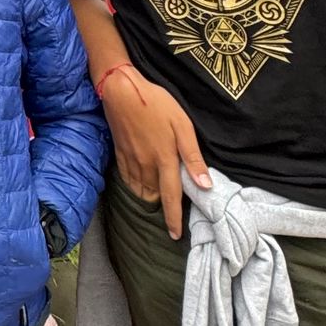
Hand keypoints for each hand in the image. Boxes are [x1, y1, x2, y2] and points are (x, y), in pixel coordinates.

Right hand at [102, 68, 209, 238]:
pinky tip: (139, 185)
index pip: (171, 197)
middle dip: (161, 207)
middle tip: (169, 212)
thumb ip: (193, 157)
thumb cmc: (156, 104)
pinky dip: (134, 187)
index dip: (173, 218)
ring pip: (140, 190)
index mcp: (165, 160)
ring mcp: (131, 161)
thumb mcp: (182, 126)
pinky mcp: (120, 153)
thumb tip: (205, 185)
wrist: (121, 90)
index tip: (174, 235)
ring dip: (148, 198)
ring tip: (156, 202)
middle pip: (154, 196)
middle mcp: (146, 165)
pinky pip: (127, 179)